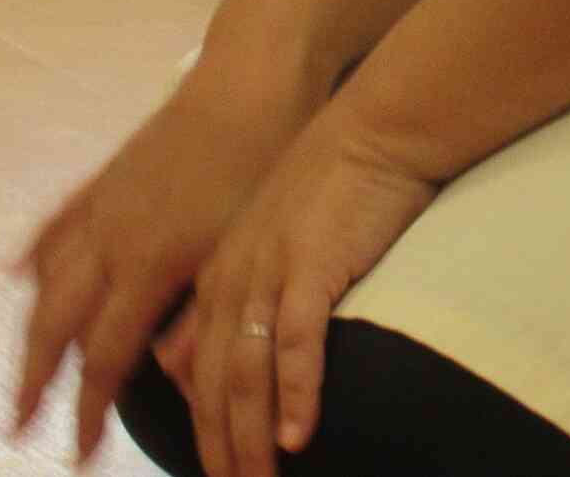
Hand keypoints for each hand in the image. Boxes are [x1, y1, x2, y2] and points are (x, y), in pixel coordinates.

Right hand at [11, 75, 312, 464]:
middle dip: (36, 380)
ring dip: (31, 330)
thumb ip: (202, 308)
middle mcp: (111, 238)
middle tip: (19, 426)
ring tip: (23, 369)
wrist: (252, 81)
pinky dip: (35, 256)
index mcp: (147, 263)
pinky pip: (58, 224)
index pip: (105, 355)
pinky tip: (18, 275)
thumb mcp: (244, 245)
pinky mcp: (108, 176)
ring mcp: (104, 204)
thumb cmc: (264, 163)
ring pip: (49, 279)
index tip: (76, 454)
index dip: (88, 409)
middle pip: (57, 323)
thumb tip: (172, 372)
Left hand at [180, 102, 438, 476]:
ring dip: (248, 439)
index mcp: (218, 275)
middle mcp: (230, 279)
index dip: (200, 428)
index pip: (191, 371)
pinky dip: (295, 395)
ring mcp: (267, 273)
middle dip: (218, 449)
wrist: (378, 127)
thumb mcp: (277, 236)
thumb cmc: (339, 181)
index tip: (214, 470)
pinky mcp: (311, 267)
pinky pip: (296, 344)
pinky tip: (298, 435)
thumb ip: (249, 290)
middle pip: (209, 385)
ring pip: (243, 375)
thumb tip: (233, 349)